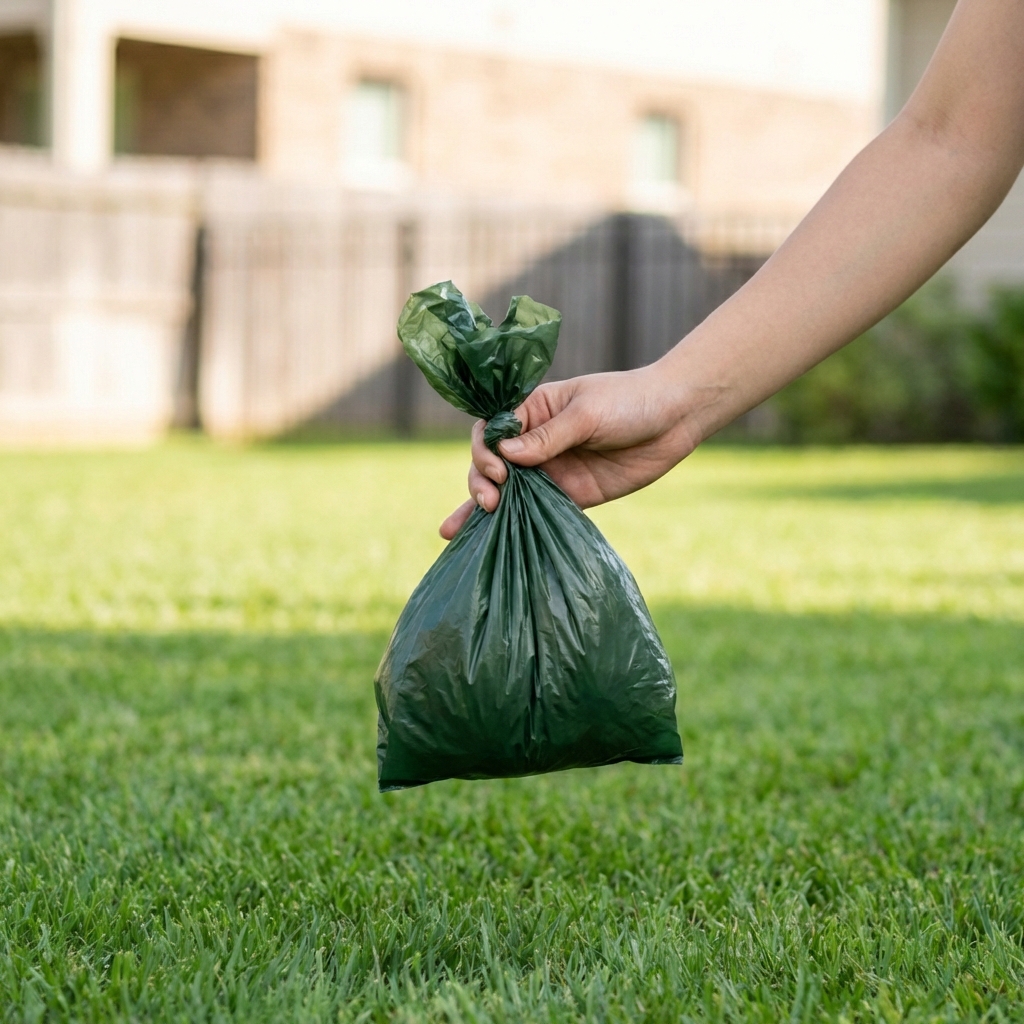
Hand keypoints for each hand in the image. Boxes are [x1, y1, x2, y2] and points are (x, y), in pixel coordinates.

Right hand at [439, 364, 699, 538]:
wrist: (676, 418)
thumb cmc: (631, 401)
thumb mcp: (587, 413)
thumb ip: (548, 437)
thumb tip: (505, 454)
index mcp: (534, 410)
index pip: (490, 430)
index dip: (485, 451)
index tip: (500, 469)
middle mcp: (535, 441)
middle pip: (491, 463)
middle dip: (481, 482)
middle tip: (491, 500)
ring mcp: (551, 470)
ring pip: (507, 492)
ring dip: (482, 509)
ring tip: (460, 530)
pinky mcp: (571, 495)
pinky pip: (536, 511)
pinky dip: (513, 525)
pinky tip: (487, 542)